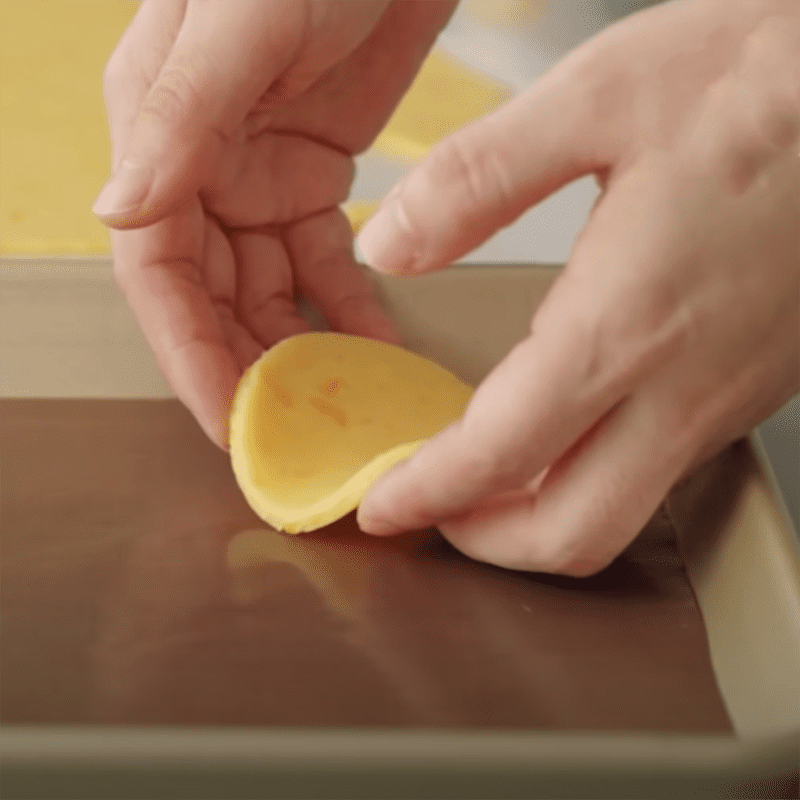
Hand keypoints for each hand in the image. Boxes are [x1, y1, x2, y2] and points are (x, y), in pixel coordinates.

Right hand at [95, 0, 456, 445]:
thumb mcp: (241, 22)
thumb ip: (179, 118)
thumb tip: (117, 213)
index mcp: (164, 138)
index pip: (161, 276)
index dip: (190, 354)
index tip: (230, 421)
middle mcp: (205, 168)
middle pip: (216, 298)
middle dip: (247, 369)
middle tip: (290, 432)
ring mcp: (262, 177)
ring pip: (272, 291)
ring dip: (303, 348)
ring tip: (340, 401)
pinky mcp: (319, 177)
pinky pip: (330, 263)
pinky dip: (353, 307)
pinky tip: (379, 344)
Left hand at [357, 0, 799, 575]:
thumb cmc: (768, 77)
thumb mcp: (598, 97)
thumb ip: (476, 179)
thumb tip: (391, 242)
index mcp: (625, 321)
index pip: (500, 454)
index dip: (426, 494)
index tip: (382, 505)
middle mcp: (683, 384)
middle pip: (573, 532)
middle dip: (486, 542)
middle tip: (430, 510)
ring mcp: (726, 395)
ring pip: (622, 510)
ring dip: (538, 515)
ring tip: (481, 480)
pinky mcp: (750, 382)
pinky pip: (659, 467)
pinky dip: (590, 476)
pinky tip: (561, 429)